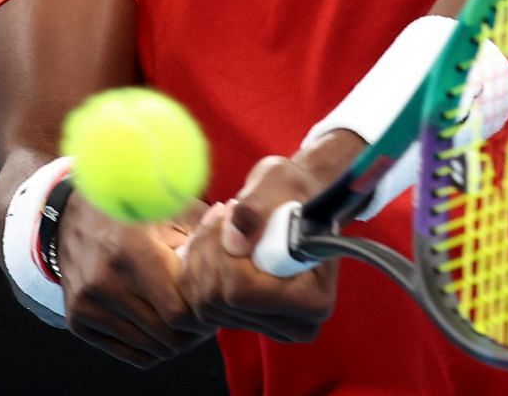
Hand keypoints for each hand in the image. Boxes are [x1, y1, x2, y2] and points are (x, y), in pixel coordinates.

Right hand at [56, 195, 214, 367]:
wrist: (68, 216)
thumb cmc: (130, 208)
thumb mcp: (167, 208)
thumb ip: (203, 233)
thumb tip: (239, 244)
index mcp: (132, 252)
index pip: (178, 312)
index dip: (203, 317)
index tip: (214, 307)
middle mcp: (104, 281)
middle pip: (165, 335)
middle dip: (192, 333)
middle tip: (206, 322)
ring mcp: (87, 303)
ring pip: (148, 347)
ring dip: (173, 342)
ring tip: (186, 324)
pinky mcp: (77, 318)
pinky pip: (126, 351)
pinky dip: (149, 347)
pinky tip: (160, 328)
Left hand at [176, 133, 364, 342]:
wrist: (296, 199)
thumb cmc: (295, 188)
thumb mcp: (281, 182)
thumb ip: (257, 209)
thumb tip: (233, 241)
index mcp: (312, 300)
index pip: (243, 291)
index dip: (224, 253)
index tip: (231, 213)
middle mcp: (292, 323)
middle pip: (218, 300)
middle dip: (209, 250)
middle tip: (223, 213)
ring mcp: (265, 324)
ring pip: (202, 301)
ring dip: (200, 255)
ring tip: (221, 221)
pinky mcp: (242, 318)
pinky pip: (196, 300)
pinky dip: (195, 265)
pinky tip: (211, 238)